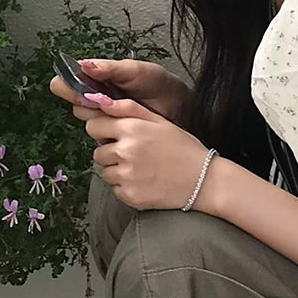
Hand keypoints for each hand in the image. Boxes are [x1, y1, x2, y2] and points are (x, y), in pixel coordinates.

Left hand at [48, 77, 214, 211]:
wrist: (204, 180)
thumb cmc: (184, 149)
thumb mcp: (159, 121)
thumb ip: (128, 108)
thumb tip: (101, 102)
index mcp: (131, 130)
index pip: (93, 126)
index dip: (102, 130)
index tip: (113, 135)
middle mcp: (125, 152)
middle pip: (98, 152)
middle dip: (111, 152)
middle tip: (135, 154)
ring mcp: (126, 176)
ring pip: (105, 171)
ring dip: (117, 170)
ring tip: (141, 168)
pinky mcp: (129, 195)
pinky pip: (115, 189)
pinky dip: (125, 186)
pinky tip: (144, 181)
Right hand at [49, 58, 190, 124]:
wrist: (179, 106)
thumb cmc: (158, 84)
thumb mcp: (135, 70)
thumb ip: (109, 68)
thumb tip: (84, 64)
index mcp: (96, 79)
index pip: (66, 82)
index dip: (68, 86)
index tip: (80, 90)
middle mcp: (95, 99)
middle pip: (74, 104)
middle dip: (87, 104)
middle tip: (105, 101)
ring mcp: (104, 118)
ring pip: (86, 121)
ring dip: (100, 117)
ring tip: (119, 110)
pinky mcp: (112, 135)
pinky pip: (100, 136)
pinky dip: (109, 131)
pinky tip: (124, 124)